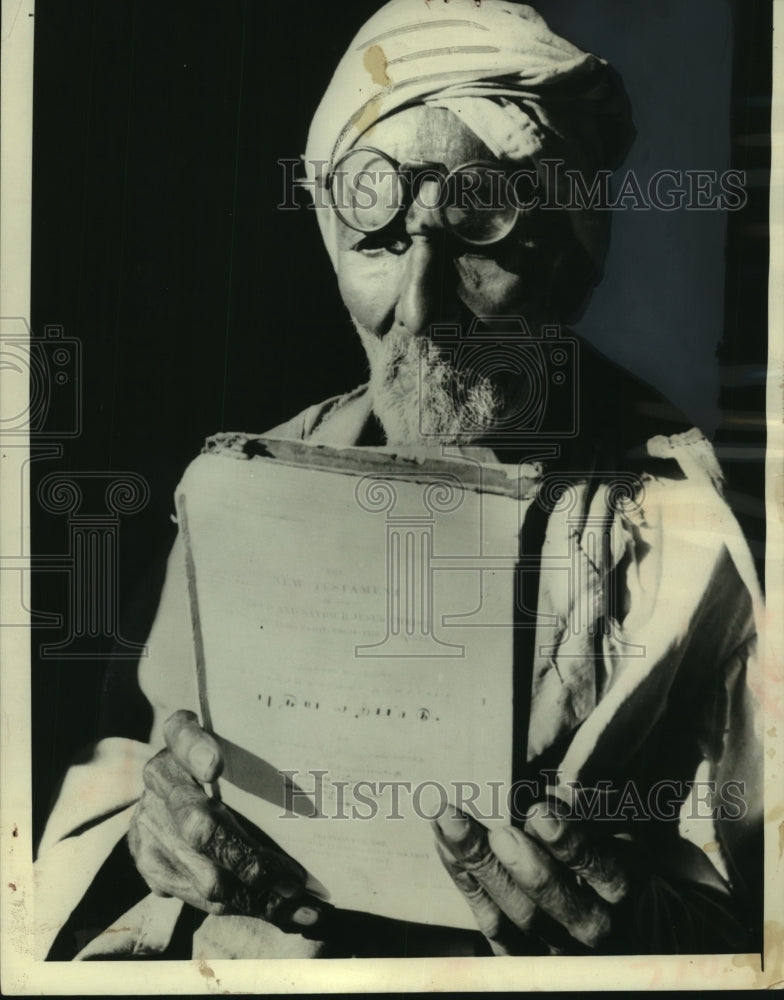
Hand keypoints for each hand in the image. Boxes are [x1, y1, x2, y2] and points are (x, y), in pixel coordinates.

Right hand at [128, 710, 326, 931]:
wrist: (160, 793)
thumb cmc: (219, 766)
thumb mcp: (231, 746)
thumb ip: (256, 756)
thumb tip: (320, 776)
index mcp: (180, 738)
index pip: (183, 735)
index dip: (196, 750)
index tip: (214, 765)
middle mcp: (160, 779)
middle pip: (198, 825)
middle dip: (247, 859)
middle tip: (292, 878)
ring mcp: (150, 825)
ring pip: (205, 875)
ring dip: (256, 896)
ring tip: (299, 902)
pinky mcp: (149, 863)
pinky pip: (200, 897)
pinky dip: (246, 907)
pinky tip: (283, 910)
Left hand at [434, 800, 634, 954]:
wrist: (604, 911)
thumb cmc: (600, 847)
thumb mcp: (609, 823)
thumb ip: (587, 807)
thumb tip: (562, 788)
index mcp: (623, 886)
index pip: (607, 874)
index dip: (573, 845)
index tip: (540, 811)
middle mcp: (596, 927)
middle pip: (559, 905)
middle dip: (525, 867)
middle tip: (498, 832)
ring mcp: (555, 947)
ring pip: (516, 918)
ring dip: (480, 866)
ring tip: (451, 823)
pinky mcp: (520, 954)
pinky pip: (489, 923)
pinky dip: (465, 881)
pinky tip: (445, 844)